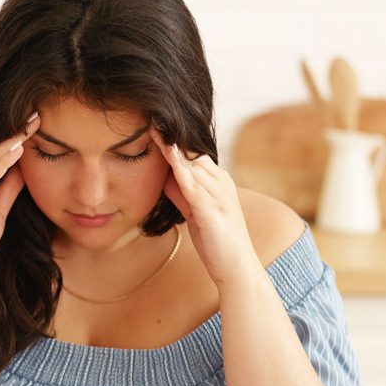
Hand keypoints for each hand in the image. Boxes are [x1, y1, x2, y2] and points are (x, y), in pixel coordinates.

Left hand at [150, 125, 262, 287]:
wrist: (237, 269)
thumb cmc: (217, 243)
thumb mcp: (196, 214)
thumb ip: (183, 195)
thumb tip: (167, 177)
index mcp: (219, 182)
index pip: (193, 154)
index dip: (173, 140)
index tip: (152, 124)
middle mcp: (222, 183)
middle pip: (192, 152)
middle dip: (171, 136)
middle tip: (148, 116)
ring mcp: (219, 195)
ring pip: (192, 162)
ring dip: (172, 144)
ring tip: (153, 125)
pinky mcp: (213, 210)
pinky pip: (193, 183)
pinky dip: (179, 166)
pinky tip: (167, 152)